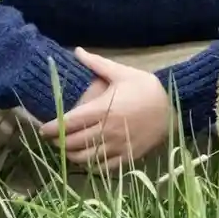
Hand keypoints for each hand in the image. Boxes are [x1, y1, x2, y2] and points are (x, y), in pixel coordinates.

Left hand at [39, 48, 171, 171]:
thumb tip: (77, 50)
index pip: (69, 123)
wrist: (175, 107)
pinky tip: (86, 160)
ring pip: (86, 157)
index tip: (43, 130)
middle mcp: (107, 130)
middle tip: (52, 139)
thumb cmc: (146, 88)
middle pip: (74, 142)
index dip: (52, 129)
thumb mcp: (122, 72)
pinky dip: (91, 166)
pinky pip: (103, 167)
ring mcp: (118, 146)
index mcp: (103, 109)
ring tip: (66, 150)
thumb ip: (97, 63)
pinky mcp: (127, 156)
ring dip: (72, 155)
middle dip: (59, 142)